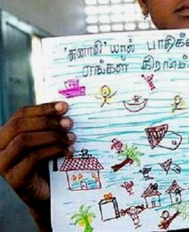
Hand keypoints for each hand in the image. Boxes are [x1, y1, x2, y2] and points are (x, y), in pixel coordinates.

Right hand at [0, 102, 74, 229]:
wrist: (49, 194)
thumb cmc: (48, 163)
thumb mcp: (47, 141)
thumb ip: (49, 126)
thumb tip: (64, 108)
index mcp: (6, 135)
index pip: (21, 114)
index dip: (43, 108)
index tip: (64, 106)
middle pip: (19, 126)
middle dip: (47, 121)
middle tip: (69, 123)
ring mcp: (3, 165)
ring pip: (24, 141)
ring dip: (52, 136)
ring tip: (71, 138)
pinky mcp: (15, 179)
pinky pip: (33, 158)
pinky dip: (54, 151)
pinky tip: (68, 152)